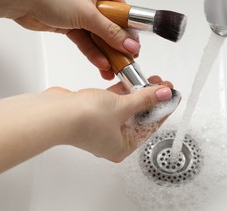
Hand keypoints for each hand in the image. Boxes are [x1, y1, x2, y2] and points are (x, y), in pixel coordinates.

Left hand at [0, 0, 138, 78]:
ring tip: (114, 68)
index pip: (122, 11)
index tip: (135, 47)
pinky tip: (100, 63)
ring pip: (98, 36)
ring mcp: (80, 12)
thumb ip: (111, 32)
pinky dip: (92, 52)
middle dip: (116, 45)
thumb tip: (129, 43)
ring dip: (105, 52)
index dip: (129, 30)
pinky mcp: (69, 24)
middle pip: (110, 26)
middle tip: (125, 60)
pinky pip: (85, 41)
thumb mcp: (88, 14)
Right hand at [47, 76, 174, 161]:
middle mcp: (112, 139)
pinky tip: (132, 81)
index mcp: (122, 146)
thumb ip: (144, 99)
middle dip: (152, 98)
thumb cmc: (84, 120)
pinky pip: (113, 102)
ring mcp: (102, 126)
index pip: (150, 126)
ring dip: (139, 93)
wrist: (54, 113)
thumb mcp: (123, 107)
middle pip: (140, 117)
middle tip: (163, 85)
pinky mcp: (93, 113)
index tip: (172, 96)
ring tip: (152, 79)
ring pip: (126, 108)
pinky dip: (123, 92)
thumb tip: (163, 95)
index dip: (163, 109)